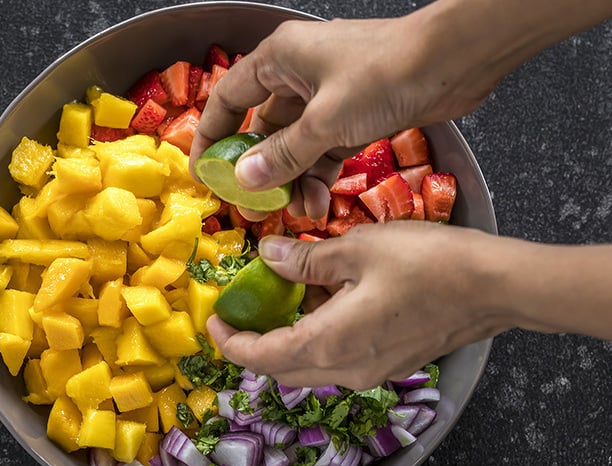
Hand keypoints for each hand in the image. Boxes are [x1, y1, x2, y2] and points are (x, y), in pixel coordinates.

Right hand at [190, 15, 496, 220]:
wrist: (453, 61)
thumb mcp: (325, 120)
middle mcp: (297, 77)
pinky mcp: (352, 116)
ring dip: (295, 181)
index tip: (203, 172)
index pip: (228, 99)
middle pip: (264, 131)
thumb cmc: (384, 74)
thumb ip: (284, 154)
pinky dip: (320, 176)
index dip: (211, 136)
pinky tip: (319, 204)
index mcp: (278, 60)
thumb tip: (243, 179)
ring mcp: (326, 99)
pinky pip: (324, 151)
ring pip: (296, 147)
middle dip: (261, 173)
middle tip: (255, 210)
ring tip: (298, 213)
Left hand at [207, 222, 507, 389]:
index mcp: (330, 344)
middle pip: (284, 368)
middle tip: (244, 311)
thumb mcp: (358, 249)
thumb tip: (268, 256)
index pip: (262, 357)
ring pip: (311, 367)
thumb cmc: (428, 264)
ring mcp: (372, 372)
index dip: (232, 342)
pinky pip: (339, 360)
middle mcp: (347, 370)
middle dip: (256, 344)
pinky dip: (319, 338)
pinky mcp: (391, 364)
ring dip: (289, 339)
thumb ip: (306, 260)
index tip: (215, 321)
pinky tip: (327, 302)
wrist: (494, 288)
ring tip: (285, 298)